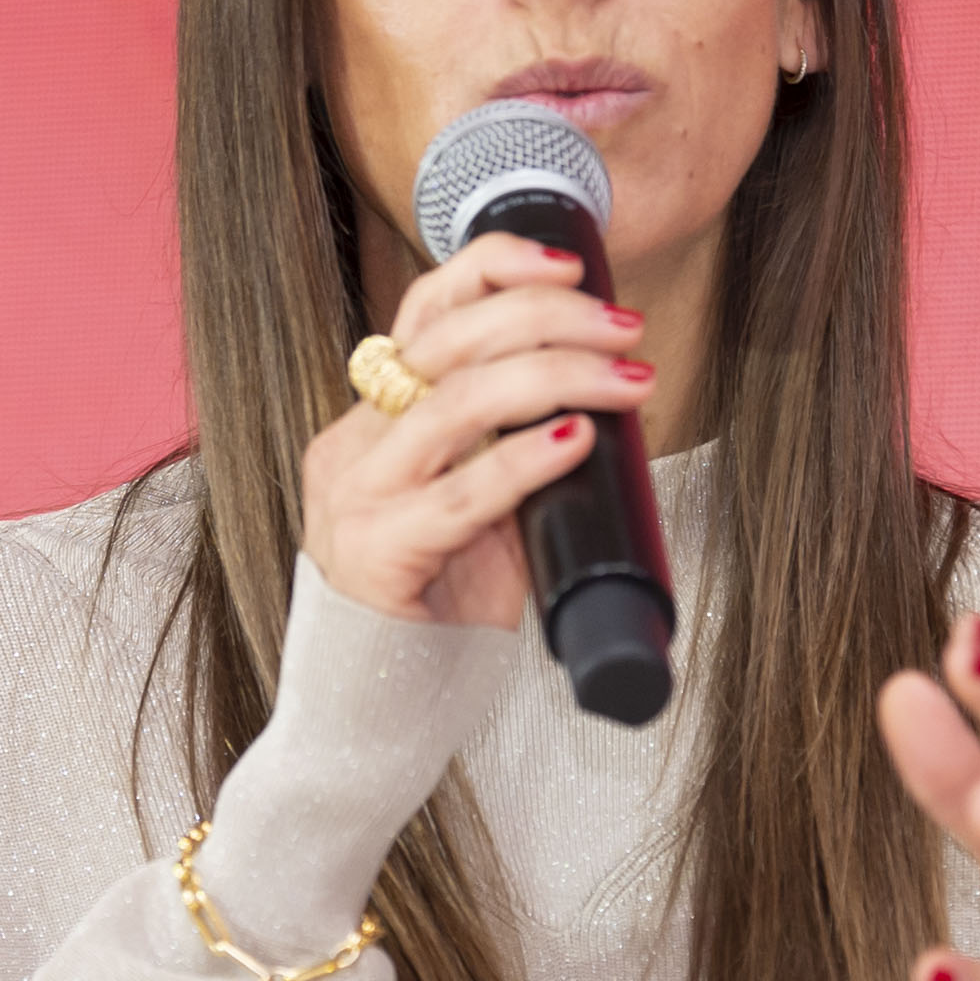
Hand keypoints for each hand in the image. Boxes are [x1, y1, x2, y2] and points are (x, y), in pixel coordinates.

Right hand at [299, 234, 656, 628]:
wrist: (371, 717)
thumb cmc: (432, 617)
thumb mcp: (473, 516)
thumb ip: (509, 457)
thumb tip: (597, 404)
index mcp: (372, 421)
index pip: (424, 310)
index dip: (494, 269)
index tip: (572, 263)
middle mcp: (353, 445)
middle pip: (448, 341)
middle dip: (549, 317)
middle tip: (625, 328)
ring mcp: (357, 498)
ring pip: (454, 402)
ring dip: (555, 377)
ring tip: (627, 380)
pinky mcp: (375, 556)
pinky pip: (460, 494)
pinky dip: (524, 460)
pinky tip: (575, 441)